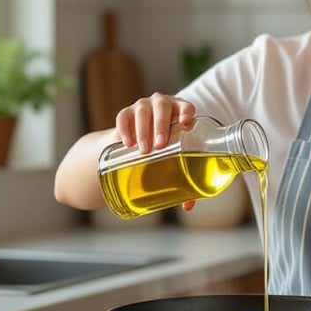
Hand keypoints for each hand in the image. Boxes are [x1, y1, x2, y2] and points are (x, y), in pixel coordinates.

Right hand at [114, 93, 197, 209]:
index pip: (185, 106)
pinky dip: (124, 128)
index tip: (186, 122)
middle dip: (161, 125)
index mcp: (179, 112)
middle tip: (159, 145)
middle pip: (162, 107)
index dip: (186, 111)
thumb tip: (188, 205)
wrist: (137, 138)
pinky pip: (123, 117)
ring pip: (143, 111)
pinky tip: (125, 143)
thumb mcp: (175, 157)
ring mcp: (142, 107)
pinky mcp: (126, 113)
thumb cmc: (165, 147)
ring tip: (143, 149)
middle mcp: (161, 105)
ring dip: (143, 130)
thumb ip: (185, 177)